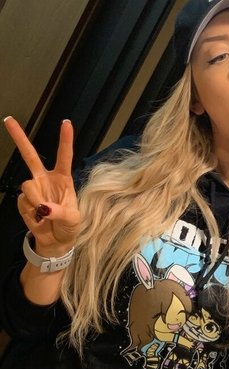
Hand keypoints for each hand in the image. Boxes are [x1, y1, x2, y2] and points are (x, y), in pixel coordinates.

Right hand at [3, 117, 79, 256]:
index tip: (66, 123)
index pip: (64, 156)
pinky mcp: (24, 200)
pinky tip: (38, 217)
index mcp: (63, 179)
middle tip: (8, 120)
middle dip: (19, 138)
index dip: (65, 140)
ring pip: (27, 185)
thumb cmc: (69, 226)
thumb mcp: (73, 219)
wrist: (56, 241)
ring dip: (36, 200)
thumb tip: (45, 208)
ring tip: (45, 213)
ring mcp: (34, 189)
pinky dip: (30, 211)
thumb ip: (61, 212)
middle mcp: (46, 179)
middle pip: (30, 156)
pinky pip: (23, 201)